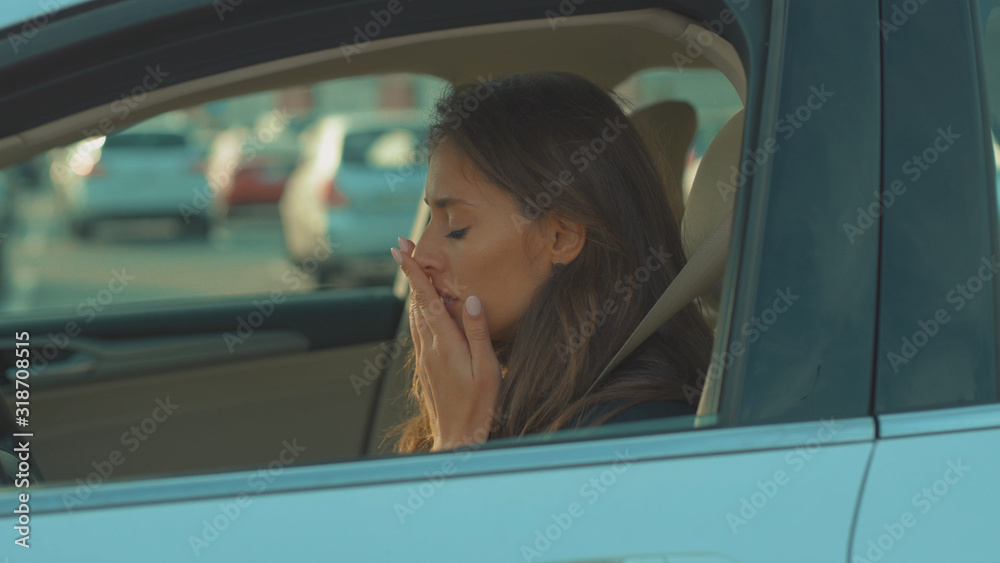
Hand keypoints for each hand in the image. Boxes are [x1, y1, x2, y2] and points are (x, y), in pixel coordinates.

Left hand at [393, 238, 501, 451]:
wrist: (457, 437)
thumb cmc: (478, 405)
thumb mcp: (486, 368)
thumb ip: (477, 332)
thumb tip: (469, 299)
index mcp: (443, 343)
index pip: (426, 299)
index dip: (413, 272)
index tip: (401, 249)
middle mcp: (428, 347)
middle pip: (416, 302)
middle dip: (410, 273)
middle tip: (403, 246)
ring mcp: (424, 357)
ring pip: (415, 315)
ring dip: (414, 290)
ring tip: (412, 268)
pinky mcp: (425, 366)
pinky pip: (419, 330)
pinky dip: (419, 310)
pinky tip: (424, 307)